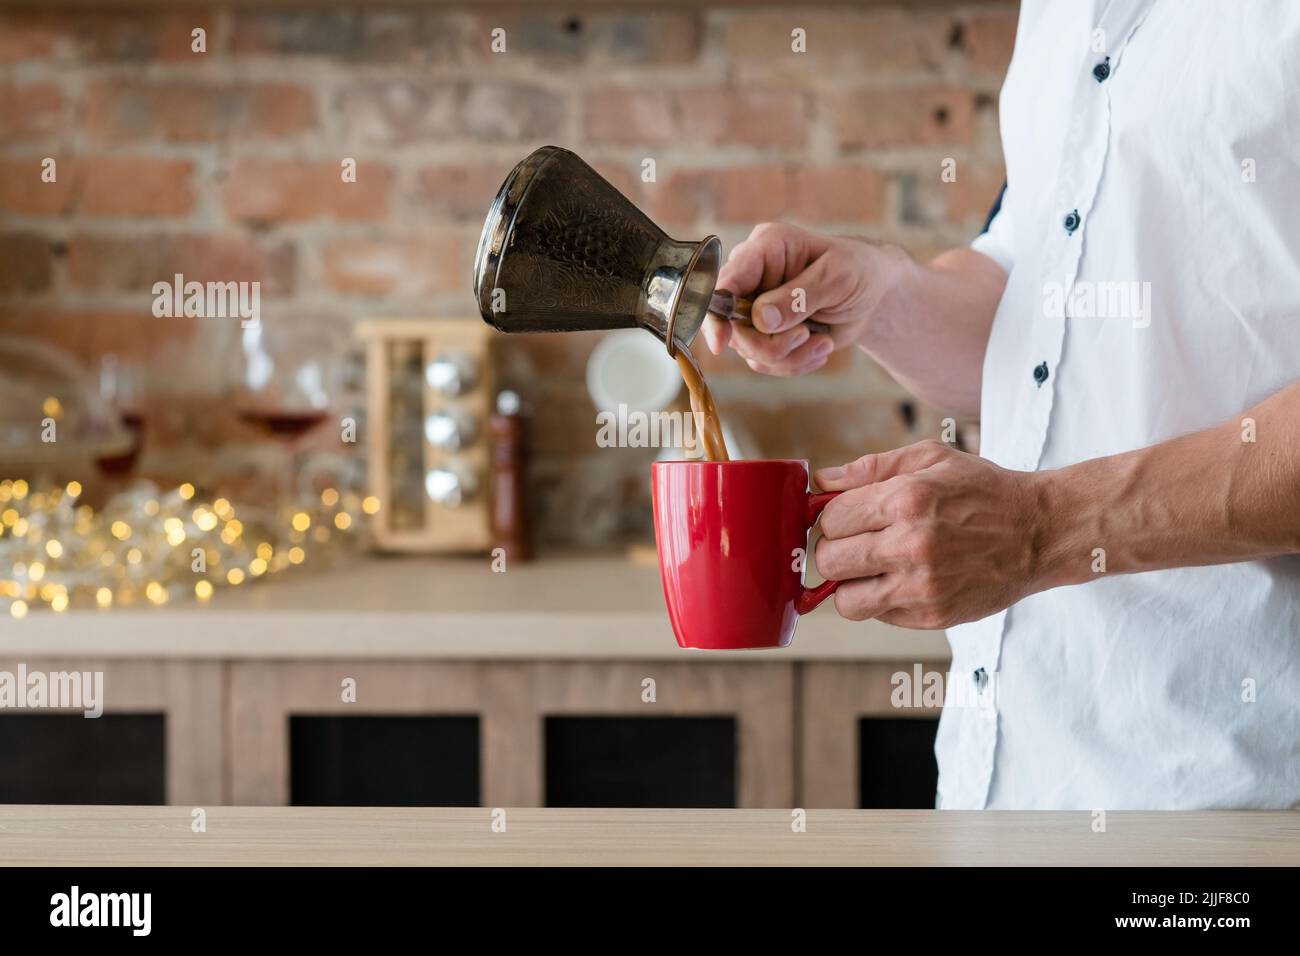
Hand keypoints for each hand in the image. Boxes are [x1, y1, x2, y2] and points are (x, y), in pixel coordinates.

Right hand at [701, 222, 909, 376]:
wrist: (873, 293)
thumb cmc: (858, 270)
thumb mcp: (837, 277)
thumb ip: (798, 296)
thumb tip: (761, 319)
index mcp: (764, 249)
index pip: (725, 282)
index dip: (717, 313)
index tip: (722, 341)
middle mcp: (752, 278)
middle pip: (731, 325)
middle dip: (770, 343)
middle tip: (806, 336)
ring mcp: (754, 308)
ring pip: (748, 350)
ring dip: (789, 356)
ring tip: (821, 342)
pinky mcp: (764, 333)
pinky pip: (764, 362)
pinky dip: (794, 363)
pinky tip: (819, 347)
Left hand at [813, 440, 1044, 628]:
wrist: (1040, 532)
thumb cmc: (984, 490)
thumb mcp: (931, 459)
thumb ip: (871, 468)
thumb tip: (822, 481)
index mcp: (907, 500)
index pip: (830, 519)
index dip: (832, 517)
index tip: (847, 517)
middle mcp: (911, 545)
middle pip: (829, 561)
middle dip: (835, 550)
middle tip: (855, 543)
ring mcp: (923, 586)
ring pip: (845, 600)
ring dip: (851, 584)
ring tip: (872, 568)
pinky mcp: (933, 615)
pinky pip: (879, 616)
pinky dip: (882, 600)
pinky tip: (904, 579)